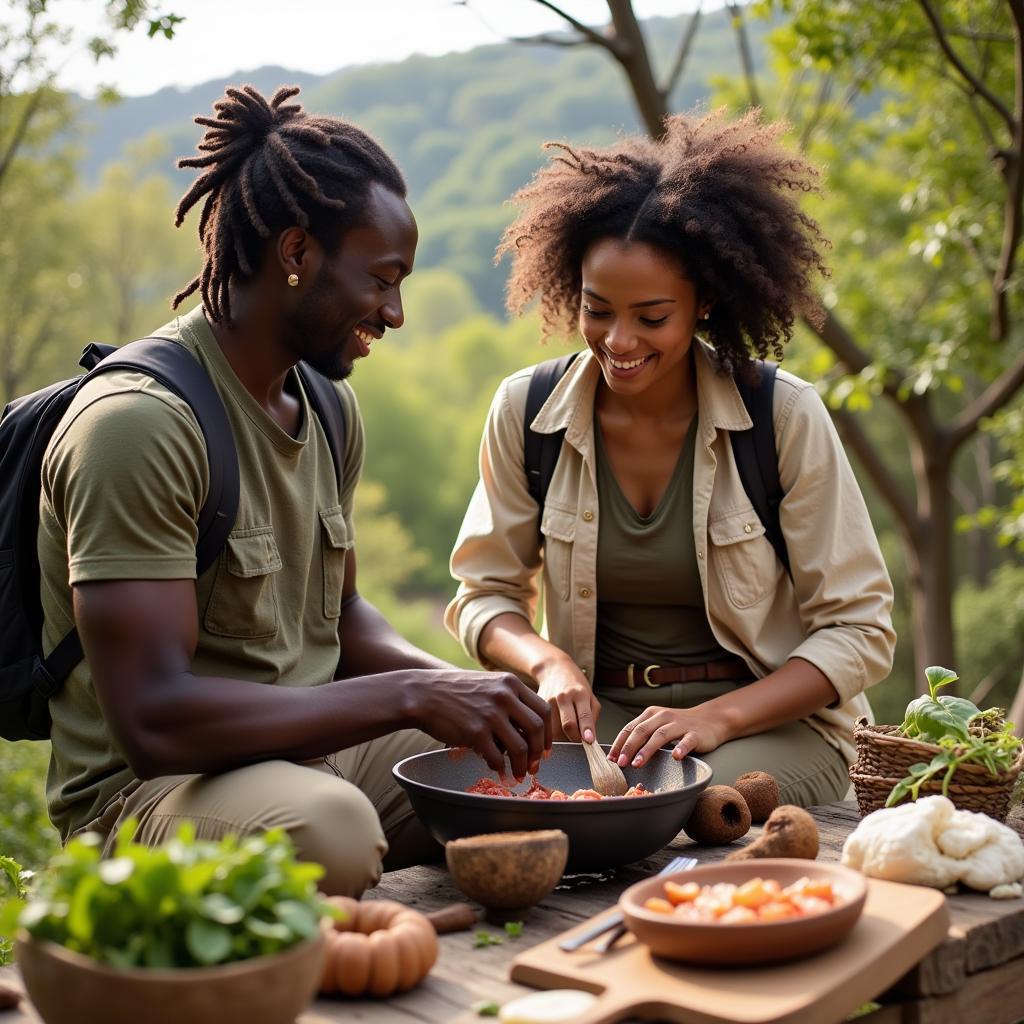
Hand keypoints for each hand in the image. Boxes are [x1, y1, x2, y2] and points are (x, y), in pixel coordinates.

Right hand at [406, 669, 551, 778]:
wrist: (422, 694)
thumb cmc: (453, 692)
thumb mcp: (487, 684)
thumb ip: (508, 700)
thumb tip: (527, 731)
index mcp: (510, 683)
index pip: (543, 710)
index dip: (548, 733)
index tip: (544, 748)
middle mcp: (505, 696)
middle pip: (537, 729)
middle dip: (539, 753)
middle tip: (534, 767)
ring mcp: (491, 714)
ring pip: (521, 748)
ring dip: (522, 766)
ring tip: (517, 775)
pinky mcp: (475, 732)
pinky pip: (497, 757)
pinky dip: (500, 768)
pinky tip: (497, 771)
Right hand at [535, 660, 600, 743]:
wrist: (554, 669)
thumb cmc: (575, 685)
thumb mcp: (590, 697)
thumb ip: (592, 718)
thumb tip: (590, 740)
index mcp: (580, 694)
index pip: (584, 715)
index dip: (587, 730)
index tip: (589, 741)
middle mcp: (563, 696)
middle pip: (568, 725)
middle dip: (574, 738)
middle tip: (577, 739)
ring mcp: (548, 700)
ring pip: (554, 730)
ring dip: (560, 737)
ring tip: (564, 731)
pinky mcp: (537, 705)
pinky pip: (544, 726)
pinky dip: (549, 732)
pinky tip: (553, 726)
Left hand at [608, 705, 726, 768]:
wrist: (710, 720)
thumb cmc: (679, 726)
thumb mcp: (658, 726)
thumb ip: (642, 735)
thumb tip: (620, 754)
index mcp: (651, 714)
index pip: (630, 728)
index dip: (619, 743)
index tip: (610, 758)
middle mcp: (663, 716)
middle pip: (642, 730)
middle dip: (629, 747)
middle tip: (620, 763)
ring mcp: (680, 724)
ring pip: (660, 735)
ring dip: (647, 750)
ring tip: (637, 763)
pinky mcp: (695, 733)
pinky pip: (687, 741)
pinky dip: (681, 748)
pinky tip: (676, 757)